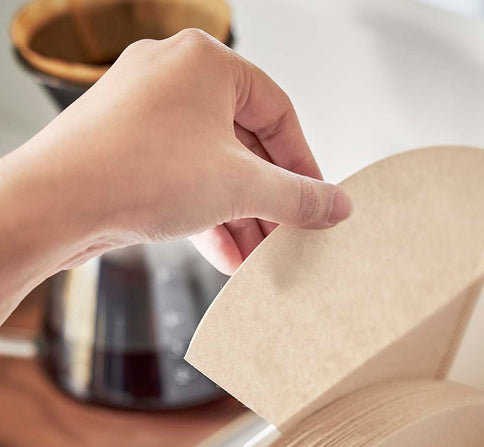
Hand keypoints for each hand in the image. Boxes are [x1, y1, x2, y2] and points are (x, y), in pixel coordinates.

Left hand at [0, 29, 350, 318]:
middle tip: (290, 239)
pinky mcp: (122, 144)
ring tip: (259, 260)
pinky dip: (206, 214)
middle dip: (268, 201)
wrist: (56, 202)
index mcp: (206, 61)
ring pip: (212, 165)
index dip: (304, 165)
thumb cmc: (141, 173)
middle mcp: (173, 74)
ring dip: (240, 216)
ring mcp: (143, 109)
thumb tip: (338, 205)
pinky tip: (226, 258)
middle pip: (245, 143)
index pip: (278, 112)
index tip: (317, 205)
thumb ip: (299, 198)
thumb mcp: (241, 188)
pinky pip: (180, 176)